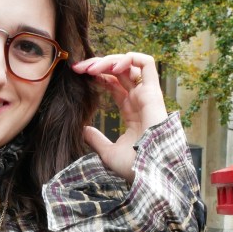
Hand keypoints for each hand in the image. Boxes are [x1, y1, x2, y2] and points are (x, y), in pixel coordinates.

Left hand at [72, 52, 167, 181]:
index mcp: (131, 112)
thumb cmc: (133, 167)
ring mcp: (147, 95)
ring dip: (109, 60)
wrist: (149, 172)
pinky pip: (146, 63)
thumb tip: (84, 129)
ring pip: (130, 64)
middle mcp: (140, 101)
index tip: (79, 75)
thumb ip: (97, 140)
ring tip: (91, 68)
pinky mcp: (153, 92)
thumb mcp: (108, 153)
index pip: (114, 85)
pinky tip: (112, 67)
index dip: (98, 76)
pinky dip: (128, 59)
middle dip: (98, 65)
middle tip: (79, 68)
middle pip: (119, 72)